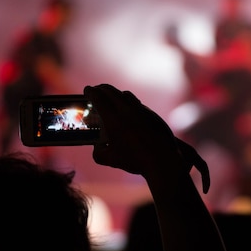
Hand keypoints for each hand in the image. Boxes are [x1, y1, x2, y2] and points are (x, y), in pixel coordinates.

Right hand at [84, 84, 209, 192]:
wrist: (163, 160)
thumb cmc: (136, 160)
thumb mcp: (112, 160)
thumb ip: (99, 153)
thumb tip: (97, 147)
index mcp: (113, 120)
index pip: (98, 98)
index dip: (91, 92)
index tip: (87, 90)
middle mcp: (127, 110)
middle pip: (111, 91)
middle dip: (101, 89)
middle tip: (96, 91)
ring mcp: (141, 110)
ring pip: (125, 95)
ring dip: (115, 93)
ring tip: (111, 97)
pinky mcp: (152, 114)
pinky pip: (137, 103)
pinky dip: (128, 102)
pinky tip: (128, 109)